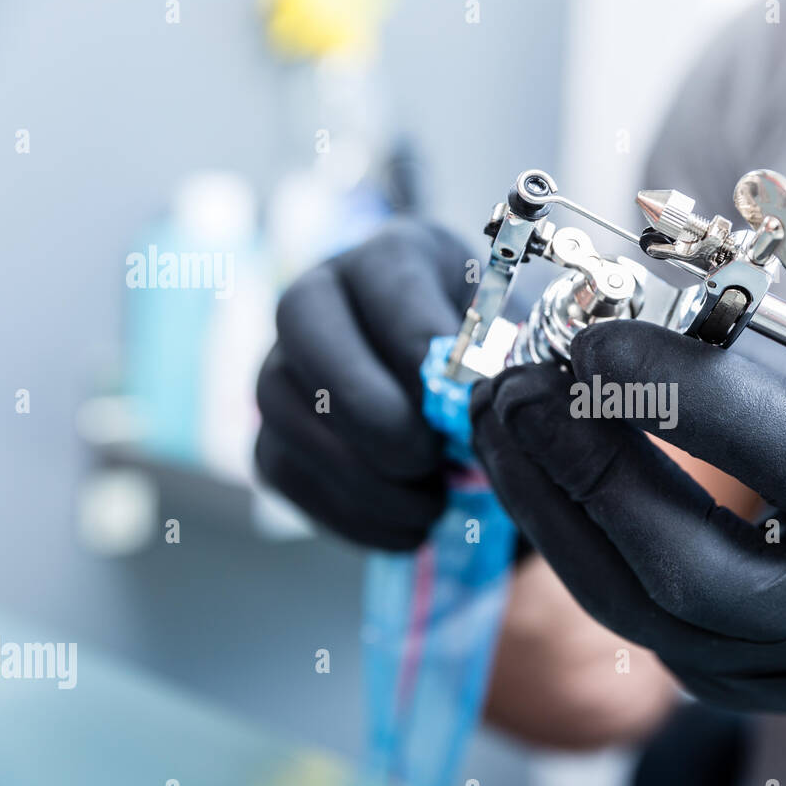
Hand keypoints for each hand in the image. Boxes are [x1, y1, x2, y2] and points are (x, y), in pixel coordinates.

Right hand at [255, 219, 473, 550]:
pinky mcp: (271, 433)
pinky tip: (408, 528)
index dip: (416, 342)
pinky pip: (284, 472)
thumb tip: (494, 400)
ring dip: (360, 474)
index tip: (460, 399)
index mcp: (394, 257)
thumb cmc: (495, 365)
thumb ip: (506, 361)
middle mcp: (320, 296)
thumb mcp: (514, 344)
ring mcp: (282, 364)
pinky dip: (349, 513)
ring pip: (282, 410)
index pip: (383, 275)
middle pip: (303, 328)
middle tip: (431, 459)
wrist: (463, 406)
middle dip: (370, 409)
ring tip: (431, 506)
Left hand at [470, 320, 785, 714]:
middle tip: (520, 388)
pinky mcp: (732, 687)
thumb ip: (757, 372)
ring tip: (502, 421)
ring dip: (549, 507)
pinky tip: (533, 477)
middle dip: (586, 468)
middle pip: (688, 565)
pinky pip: (629, 620)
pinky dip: (571, 541)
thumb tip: (619, 337)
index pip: (785, 458)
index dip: (677, 396)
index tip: (593, 342)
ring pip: (635, 608)